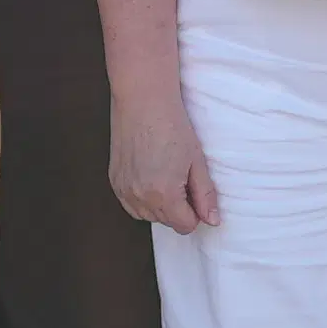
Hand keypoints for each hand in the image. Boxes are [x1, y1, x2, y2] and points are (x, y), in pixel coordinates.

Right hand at [109, 82, 222, 232]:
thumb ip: (205, 195)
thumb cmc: (172, 126)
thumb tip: (212, 221)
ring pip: (148, 216)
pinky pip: (131, 205)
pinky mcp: (114, 182)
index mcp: (164, 195)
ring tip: (164, 174)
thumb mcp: (197, 161)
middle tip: (180, 176)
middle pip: (167, 222)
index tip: (194, 190)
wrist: (143, 101)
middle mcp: (140, 198)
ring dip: (159, 205)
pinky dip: (142, 198)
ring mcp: (124, 191)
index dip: (195, 212)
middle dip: (178, 208)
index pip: (185, 226)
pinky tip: (150, 175)